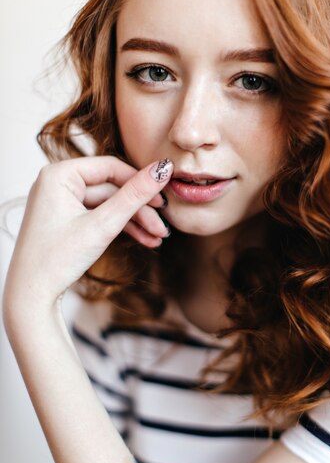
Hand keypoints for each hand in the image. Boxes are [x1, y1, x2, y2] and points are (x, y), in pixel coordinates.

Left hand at [3, 156, 173, 310]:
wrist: (31, 296)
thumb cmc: (57, 259)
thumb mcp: (102, 225)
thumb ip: (134, 196)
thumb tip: (164, 168)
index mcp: (58, 174)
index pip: (110, 167)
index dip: (140, 181)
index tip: (164, 198)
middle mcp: (58, 183)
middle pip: (112, 189)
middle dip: (140, 210)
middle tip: (163, 227)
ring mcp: (62, 202)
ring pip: (109, 205)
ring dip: (135, 222)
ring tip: (157, 239)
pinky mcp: (67, 219)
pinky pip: (100, 216)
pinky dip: (121, 228)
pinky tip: (144, 240)